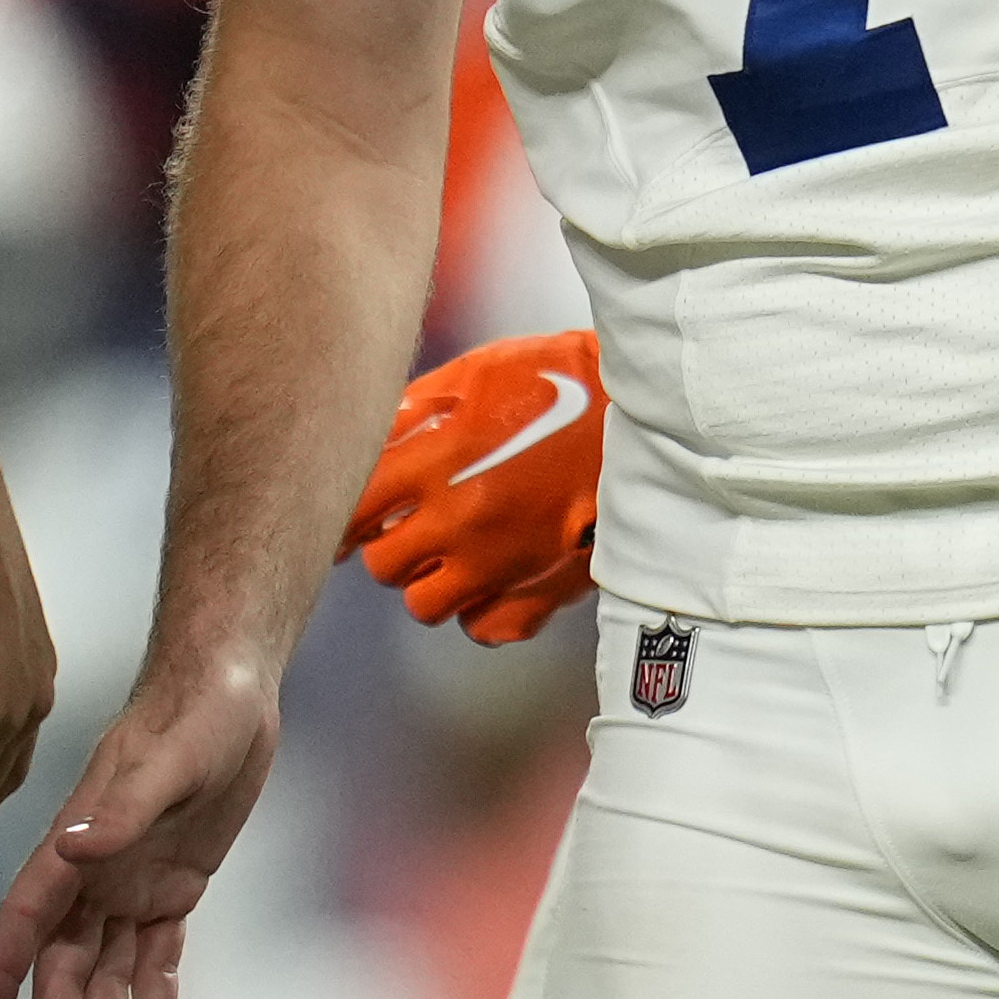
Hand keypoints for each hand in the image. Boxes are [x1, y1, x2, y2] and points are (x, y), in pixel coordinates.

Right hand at [0, 654, 277, 998]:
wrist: (230, 686)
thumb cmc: (197, 713)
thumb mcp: (170, 761)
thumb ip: (119, 812)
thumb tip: (72, 853)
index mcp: (75, 845)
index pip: (23, 922)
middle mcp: (92, 873)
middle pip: (64, 970)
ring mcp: (131, 884)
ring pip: (111, 977)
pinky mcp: (175, 888)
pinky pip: (158, 962)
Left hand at [353, 329, 599, 640]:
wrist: (652, 417)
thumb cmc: (564, 381)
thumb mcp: (480, 371)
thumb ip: (417, 406)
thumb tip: (373, 435)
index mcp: (436, 465)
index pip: (355, 510)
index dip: (346, 514)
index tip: (352, 515)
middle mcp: (459, 523)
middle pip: (384, 564)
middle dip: (389, 545)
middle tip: (410, 526)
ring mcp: (500, 566)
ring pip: (424, 606)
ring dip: (429, 582)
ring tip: (451, 554)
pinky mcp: (541, 594)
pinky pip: (482, 628)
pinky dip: (481, 609)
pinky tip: (494, 576)